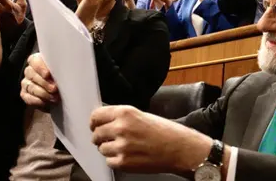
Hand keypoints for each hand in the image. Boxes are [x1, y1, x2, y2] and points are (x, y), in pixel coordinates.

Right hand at [21, 53, 59, 109]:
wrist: (60, 91)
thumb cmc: (63, 76)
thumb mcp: (63, 70)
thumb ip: (62, 68)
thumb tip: (68, 71)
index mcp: (38, 61)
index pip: (34, 61)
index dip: (40, 67)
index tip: (48, 74)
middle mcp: (30, 71)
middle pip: (32, 74)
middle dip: (45, 83)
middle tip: (55, 88)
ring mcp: (26, 82)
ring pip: (31, 87)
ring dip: (43, 93)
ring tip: (55, 97)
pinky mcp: (25, 94)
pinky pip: (28, 97)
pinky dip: (37, 101)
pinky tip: (46, 103)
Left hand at [90, 105, 213, 171]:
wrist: (180, 148)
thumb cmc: (166, 132)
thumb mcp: (143, 115)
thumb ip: (123, 117)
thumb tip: (104, 121)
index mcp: (126, 112)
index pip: (96, 116)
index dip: (95, 122)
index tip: (96, 125)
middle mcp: (121, 128)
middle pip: (96, 134)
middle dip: (102, 137)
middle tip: (114, 139)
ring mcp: (121, 146)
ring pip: (101, 149)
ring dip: (110, 149)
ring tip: (127, 147)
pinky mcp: (123, 162)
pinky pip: (109, 161)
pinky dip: (116, 160)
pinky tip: (130, 156)